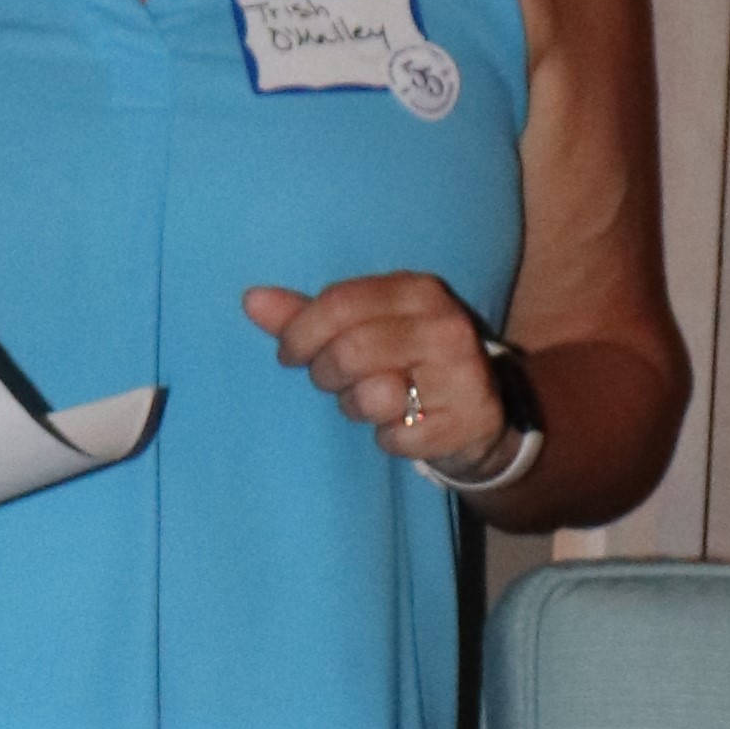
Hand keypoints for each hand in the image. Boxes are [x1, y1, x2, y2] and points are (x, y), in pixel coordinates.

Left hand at [243, 274, 509, 474]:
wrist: (478, 413)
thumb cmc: (403, 361)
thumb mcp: (360, 328)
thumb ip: (305, 314)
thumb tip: (250, 300)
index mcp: (417, 290)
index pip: (339, 304)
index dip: (299, 333)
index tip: (289, 354)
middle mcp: (445, 325)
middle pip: (349, 352)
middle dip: (327, 374)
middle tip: (335, 382)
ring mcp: (462, 373)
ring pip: (373, 396)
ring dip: (357, 407)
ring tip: (371, 401)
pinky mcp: (468, 420)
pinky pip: (397, 437)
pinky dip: (388, 438)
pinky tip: (403, 425)